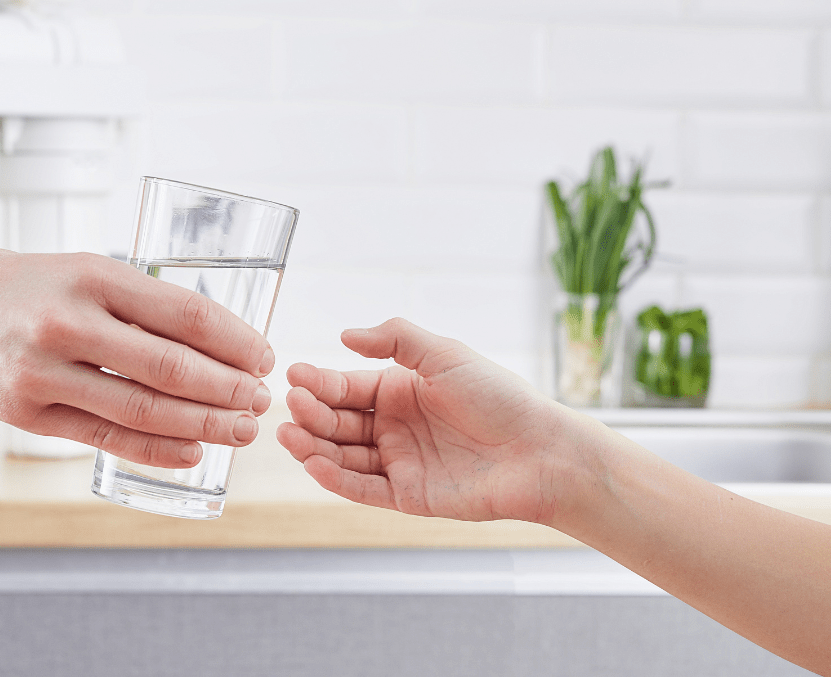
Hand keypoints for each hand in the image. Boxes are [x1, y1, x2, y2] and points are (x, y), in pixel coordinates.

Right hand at [0, 243, 274, 468]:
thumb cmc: (10, 284)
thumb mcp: (76, 270)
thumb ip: (133, 303)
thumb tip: (210, 342)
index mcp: (93, 275)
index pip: (187, 314)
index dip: (236, 341)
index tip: (265, 358)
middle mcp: (70, 322)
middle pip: (173, 367)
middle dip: (230, 390)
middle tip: (262, 402)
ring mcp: (43, 371)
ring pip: (144, 409)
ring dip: (203, 425)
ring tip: (240, 431)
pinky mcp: (23, 413)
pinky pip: (104, 437)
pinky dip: (155, 449)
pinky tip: (190, 453)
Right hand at [276, 318, 588, 523]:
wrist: (540, 451)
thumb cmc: (500, 398)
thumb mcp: (445, 354)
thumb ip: (395, 339)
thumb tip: (345, 334)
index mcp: (400, 390)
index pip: (347, 386)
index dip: (319, 382)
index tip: (294, 375)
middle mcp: (395, 427)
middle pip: (339, 422)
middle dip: (311, 414)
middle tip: (291, 405)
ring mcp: (400, 462)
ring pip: (343, 456)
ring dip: (313, 447)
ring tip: (289, 435)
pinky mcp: (408, 496)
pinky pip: (363, 488)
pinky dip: (336, 479)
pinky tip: (314, 464)